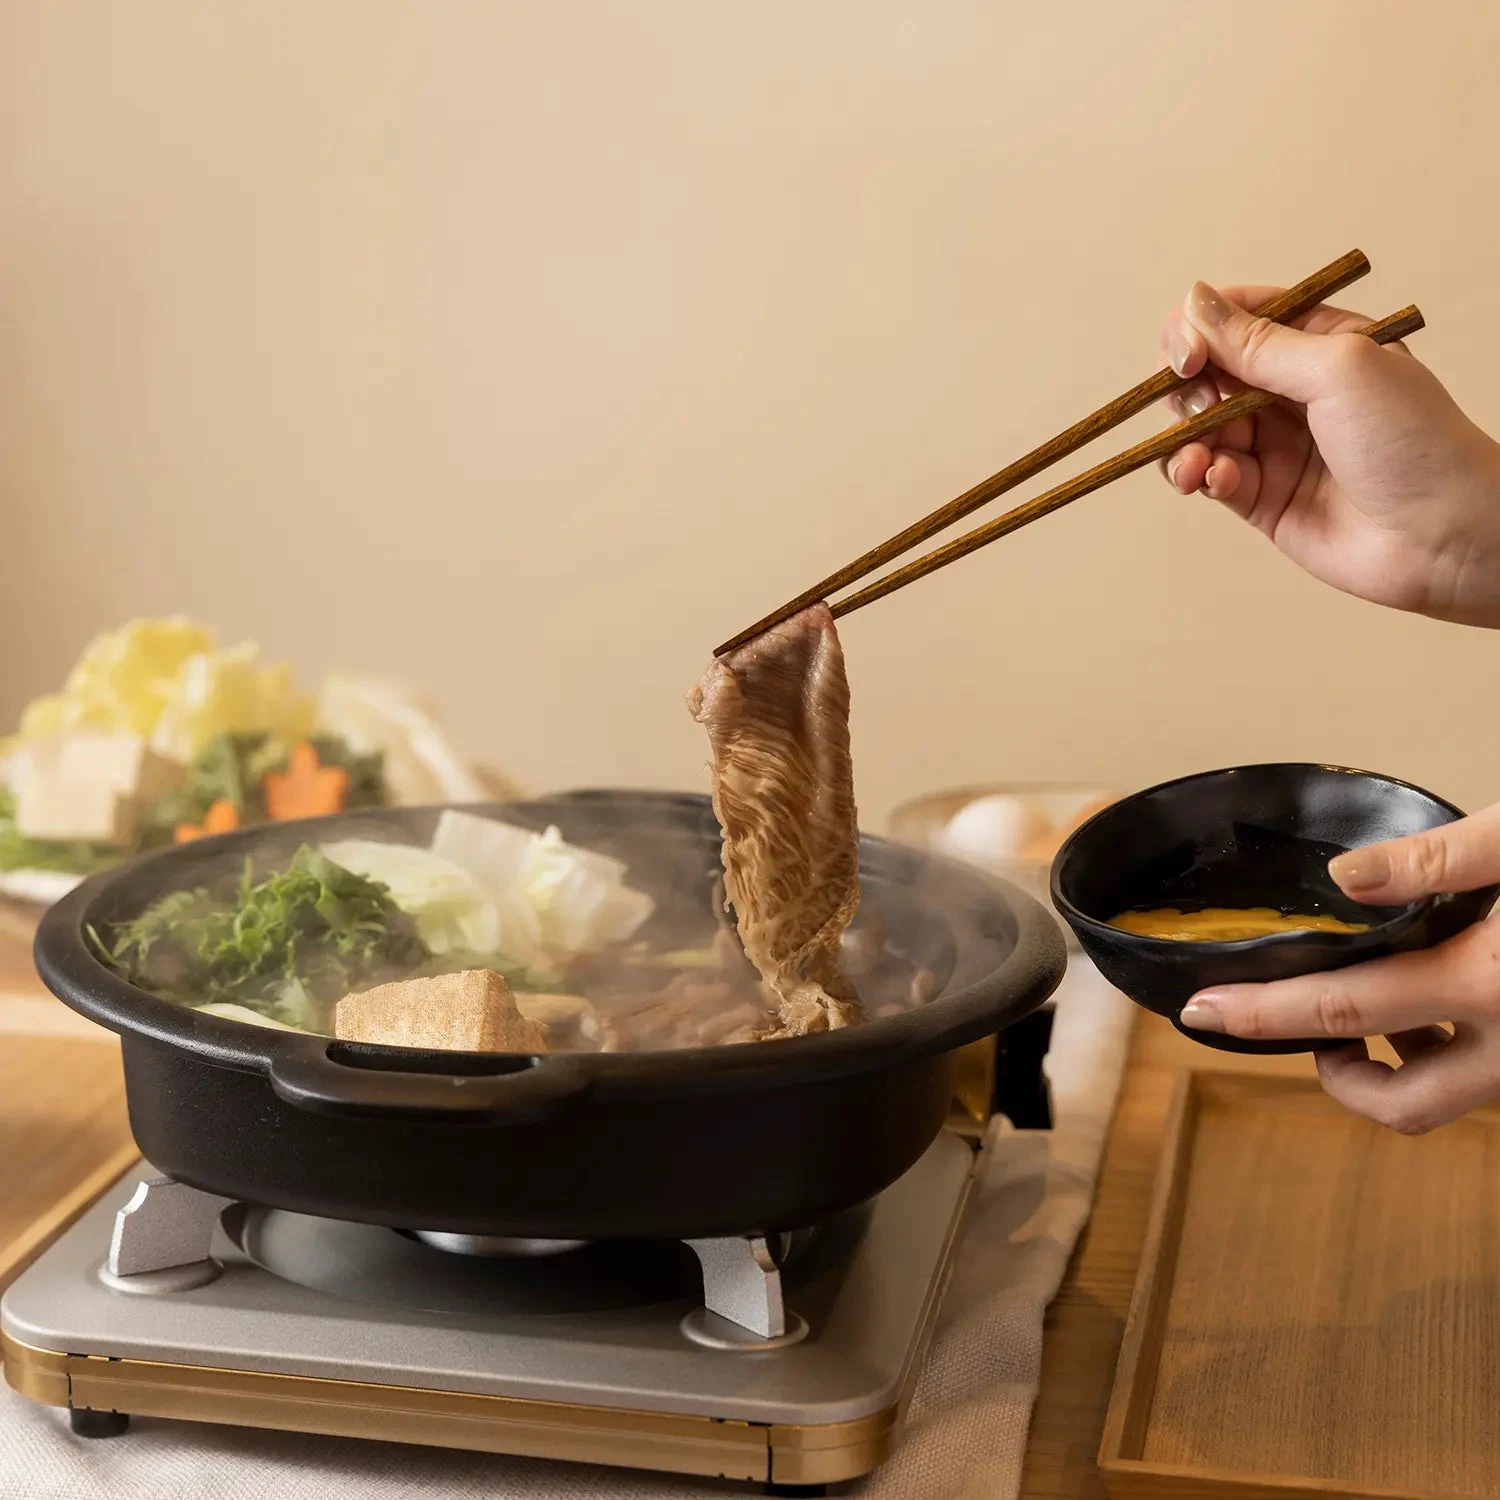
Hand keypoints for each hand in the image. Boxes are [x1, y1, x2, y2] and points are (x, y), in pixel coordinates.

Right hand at [1159, 282, 1499, 626]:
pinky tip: (1215, 480)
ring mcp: (1275, 446)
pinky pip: (1210, 477)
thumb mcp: (1337, 368)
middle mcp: (1292, 392)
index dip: (1199, 330)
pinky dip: (1200, 476)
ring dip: (1184, 441)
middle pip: (1207, 374)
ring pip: (1199, 430)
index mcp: (1319, 344)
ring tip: (1197, 461)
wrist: (1443, 534)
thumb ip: (1258, 341)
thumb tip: (1194, 303)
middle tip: (1199, 407)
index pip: (1237, 318)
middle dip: (1188, 389)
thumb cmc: (1413, 441)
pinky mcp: (1261, 497)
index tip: (1187, 355)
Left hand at [1179, 806, 1499, 1132]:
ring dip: (1395, 1068)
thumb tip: (1345, 875)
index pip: (1344, 1011)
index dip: (1262, 1013)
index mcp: (1490, 984)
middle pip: (1402, 1102)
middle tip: (1294, 1028)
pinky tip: (1429, 998)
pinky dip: (1441, 1050)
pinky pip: (1479, 1074)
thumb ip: (1437, 858)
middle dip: (1337, 1078)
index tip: (1202, 1010)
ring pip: (1447, 1098)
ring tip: (1361, 1008)